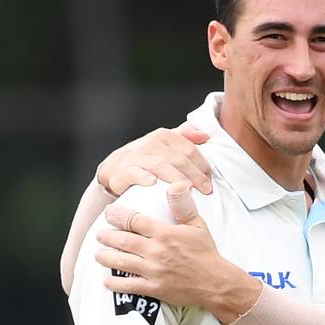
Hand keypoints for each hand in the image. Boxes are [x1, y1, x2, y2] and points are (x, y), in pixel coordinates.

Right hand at [96, 123, 212, 197]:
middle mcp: (150, 144)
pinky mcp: (122, 172)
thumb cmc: (146, 158)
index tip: (210, 180)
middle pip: (178, 158)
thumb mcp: (165, 144)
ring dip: (175, 177)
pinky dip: (143, 177)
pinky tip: (152, 183)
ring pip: (160, 165)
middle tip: (206, 189)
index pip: (189, 149)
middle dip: (195, 174)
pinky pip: (133, 173)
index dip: (202, 164)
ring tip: (187, 188)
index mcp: (164, 136)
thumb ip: (185, 136)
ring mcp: (136, 157)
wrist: (114, 168)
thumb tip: (205, 135)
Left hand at [96, 182, 220, 306]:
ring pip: (122, 262)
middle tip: (99, 235)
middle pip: (124, 241)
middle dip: (107, 237)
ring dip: (106, 258)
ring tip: (97, 254)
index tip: (109, 213)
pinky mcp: (155, 289)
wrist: (216, 283)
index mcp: (165, 233)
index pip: (135, 220)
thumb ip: (183, 206)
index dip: (118, 215)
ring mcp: (154, 271)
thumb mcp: (198, 225)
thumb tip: (177, 185)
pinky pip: (130, 286)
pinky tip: (107, 282)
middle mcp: (156, 251)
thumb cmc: (206, 253)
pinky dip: (116, 284)